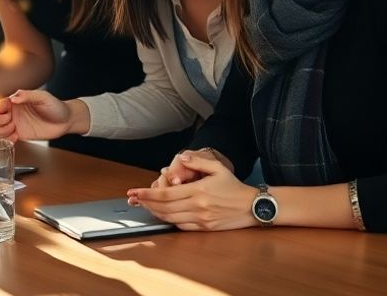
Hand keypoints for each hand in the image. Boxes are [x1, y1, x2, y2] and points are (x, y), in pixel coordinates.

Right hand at [0, 89, 78, 142]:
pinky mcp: (19, 134)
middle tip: (10, 120)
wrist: (66, 121)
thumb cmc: (55, 106)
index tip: (6, 108)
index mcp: (16, 100)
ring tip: (14, 129)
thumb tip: (13, 98)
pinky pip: (5, 138)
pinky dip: (6, 139)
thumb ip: (28, 95)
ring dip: (1, 130)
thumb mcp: (43, 97)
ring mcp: (15, 123)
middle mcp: (12, 112)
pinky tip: (16, 137)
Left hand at [127, 151, 256, 230]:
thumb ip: (198, 161)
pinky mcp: (205, 227)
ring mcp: (201, 219)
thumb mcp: (218, 168)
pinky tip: (162, 214)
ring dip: (154, 213)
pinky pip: (181, 226)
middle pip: (163, 208)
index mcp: (198, 191)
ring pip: (170, 218)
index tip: (134, 192)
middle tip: (133, 199)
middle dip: (145, 203)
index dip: (147, 194)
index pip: (165, 194)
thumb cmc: (234, 186)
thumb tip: (182, 157)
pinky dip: (169, 221)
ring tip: (144, 206)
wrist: (253, 206)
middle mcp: (198, 206)